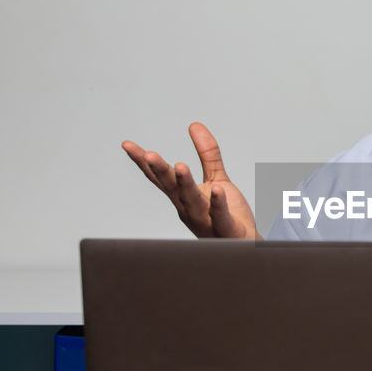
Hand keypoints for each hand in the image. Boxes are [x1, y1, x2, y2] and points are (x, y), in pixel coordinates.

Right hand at [122, 123, 259, 238]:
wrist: (244, 246)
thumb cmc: (226, 215)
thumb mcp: (217, 178)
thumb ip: (208, 154)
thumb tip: (194, 125)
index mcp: (183, 197)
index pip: (160, 177)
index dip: (144, 162)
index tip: (127, 145)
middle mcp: (188, 209)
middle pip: (172, 187)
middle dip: (160, 171)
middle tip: (148, 153)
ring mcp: (205, 220)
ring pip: (192, 200)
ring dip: (185, 183)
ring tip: (179, 165)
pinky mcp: (224, 228)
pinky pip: (219, 215)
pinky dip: (217, 203)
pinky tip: (216, 190)